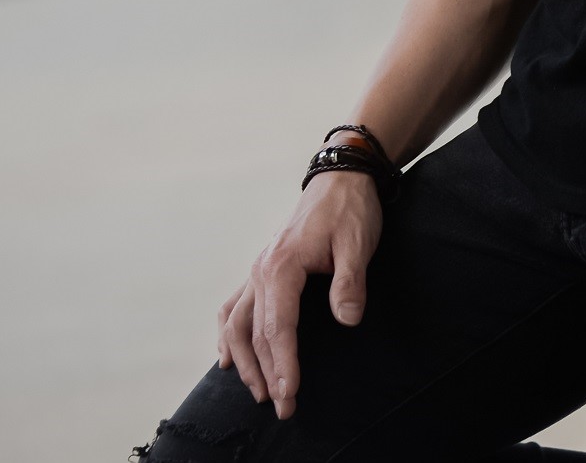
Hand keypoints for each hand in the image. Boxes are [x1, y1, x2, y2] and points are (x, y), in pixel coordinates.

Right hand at [216, 169, 383, 421]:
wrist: (341, 177)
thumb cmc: (350, 209)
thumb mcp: (358, 242)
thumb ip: (350, 281)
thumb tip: (347, 319)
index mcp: (282, 264)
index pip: (278, 325)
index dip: (283, 363)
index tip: (290, 393)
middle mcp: (262, 269)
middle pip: (256, 332)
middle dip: (267, 373)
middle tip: (283, 408)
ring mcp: (258, 268)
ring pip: (237, 323)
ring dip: (245, 361)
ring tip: (258, 392)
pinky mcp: (263, 269)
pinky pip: (234, 305)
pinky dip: (228, 334)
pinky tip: (228, 357)